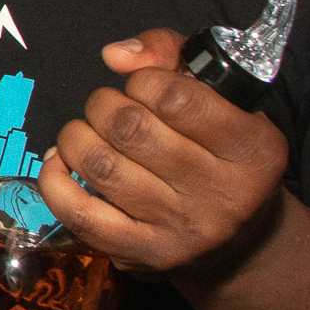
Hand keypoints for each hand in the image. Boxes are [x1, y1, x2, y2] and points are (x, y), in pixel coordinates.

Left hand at [40, 27, 289, 279]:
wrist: (240, 243)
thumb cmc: (222, 153)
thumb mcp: (221, 98)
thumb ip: (172, 56)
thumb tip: (116, 54)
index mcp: (254, 148)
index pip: (174, 96)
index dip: (142, 79)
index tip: (141, 86)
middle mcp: (223, 193)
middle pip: (129, 128)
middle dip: (103, 105)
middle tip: (107, 108)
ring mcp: (182, 229)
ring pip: (100, 165)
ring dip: (76, 137)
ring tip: (85, 132)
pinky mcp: (142, 255)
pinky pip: (78, 213)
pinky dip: (55, 180)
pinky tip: (61, 162)